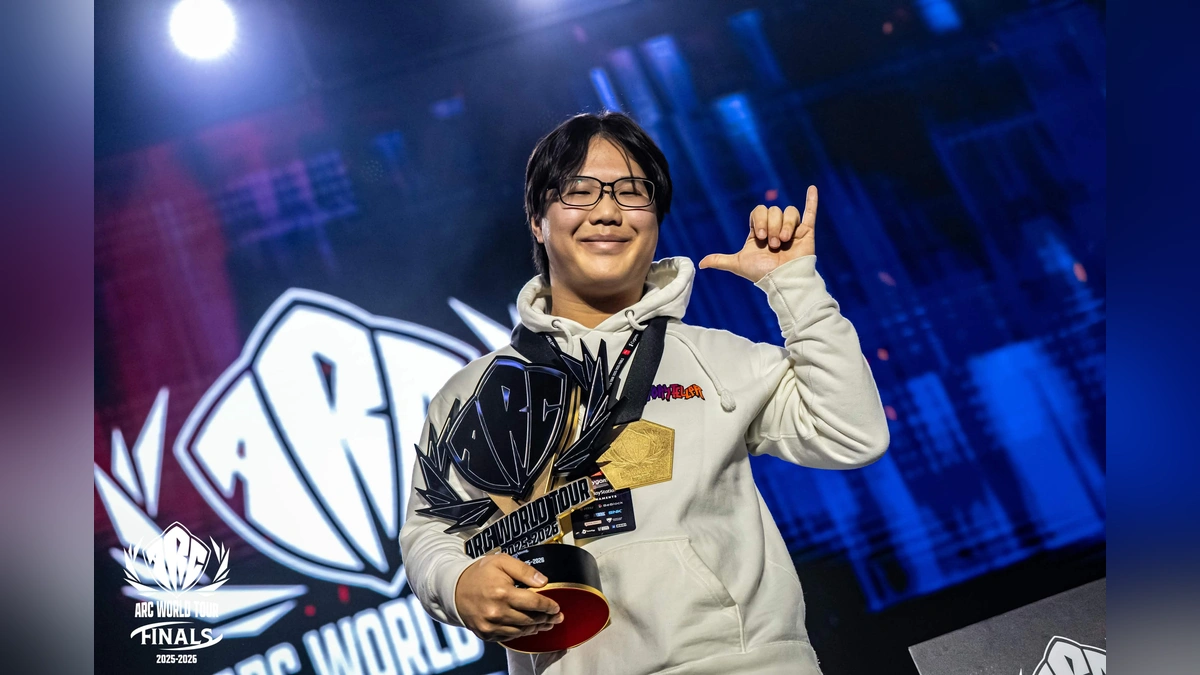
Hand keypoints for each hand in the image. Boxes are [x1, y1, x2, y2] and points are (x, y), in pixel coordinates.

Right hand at [454, 554, 564, 641]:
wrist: (454, 589)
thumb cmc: (479, 574)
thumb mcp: (501, 562)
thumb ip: (524, 570)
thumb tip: (543, 581)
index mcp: (502, 592)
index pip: (534, 603)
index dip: (549, 605)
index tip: (556, 606)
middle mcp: (497, 612)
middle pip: (530, 619)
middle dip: (546, 618)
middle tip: (556, 616)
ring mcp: (491, 625)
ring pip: (522, 631)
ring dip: (536, 627)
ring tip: (546, 623)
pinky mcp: (486, 633)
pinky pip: (510, 636)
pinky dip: (521, 633)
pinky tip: (528, 627)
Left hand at [699, 185, 817, 282]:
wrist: (782, 281)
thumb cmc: (761, 273)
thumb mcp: (738, 264)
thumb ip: (721, 260)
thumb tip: (701, 263)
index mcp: (760, 231)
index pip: (758, 212)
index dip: (759, 220)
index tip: (759, 236)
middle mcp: (776, 227)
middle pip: (773, 211)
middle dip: (771, 226)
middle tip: (772, 244)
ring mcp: (792, 229)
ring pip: (789, 212)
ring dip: (785, 225)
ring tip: (783, 242)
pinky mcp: (806, 232)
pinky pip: (809, 213)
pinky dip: (811, 200)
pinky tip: (812, 188)